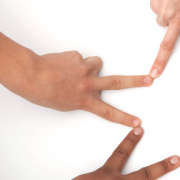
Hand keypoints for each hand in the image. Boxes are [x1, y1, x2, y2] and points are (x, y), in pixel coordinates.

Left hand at [16, 51, 152, 126]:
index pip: (109, 112)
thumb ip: (81, 97)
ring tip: (73, 69)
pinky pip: (79, 58)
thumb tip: (90, 88)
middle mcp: (88, 85)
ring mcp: (84, 69)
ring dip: (89, 66)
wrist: (30, 75)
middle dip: (136, 82)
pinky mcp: (77, 57)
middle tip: (149, 79)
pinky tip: (61, 64)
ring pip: (96, 63)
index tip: (137, 122)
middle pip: (119, 83)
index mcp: (84, 101)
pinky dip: (72, 61)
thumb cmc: (43, 92)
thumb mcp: (65, 103)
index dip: (125, 118)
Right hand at [148, 0, 179, 77]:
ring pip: (162, 22)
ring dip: (165, 14)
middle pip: (167, 45)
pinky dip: (160, 4)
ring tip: (170, 0)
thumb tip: (178, 24)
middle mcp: (178, 18)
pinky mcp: (154, 6)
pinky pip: (157, 10)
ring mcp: (165, 13)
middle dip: (160, 62)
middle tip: (154, 73)